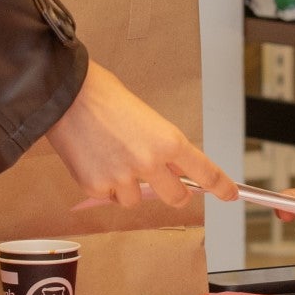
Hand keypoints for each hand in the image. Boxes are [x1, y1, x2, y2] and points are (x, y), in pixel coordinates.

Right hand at [45, 60, 234, 209]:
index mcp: (168, 141)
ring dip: (131, 187)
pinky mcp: (96, 187)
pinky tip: (95, 159)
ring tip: (114, 158)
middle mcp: (149, 163)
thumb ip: (161, 144)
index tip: (229, 194)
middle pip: (176, 198)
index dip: (221, 186)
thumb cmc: (103, 95)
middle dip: (176, 193)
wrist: (65, 95)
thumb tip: (172, 166)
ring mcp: (122, 179)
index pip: (205, 172)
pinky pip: (109, 196)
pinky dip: (104, 184)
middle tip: (169, 186)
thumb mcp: (146, 116)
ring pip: (137, 200)